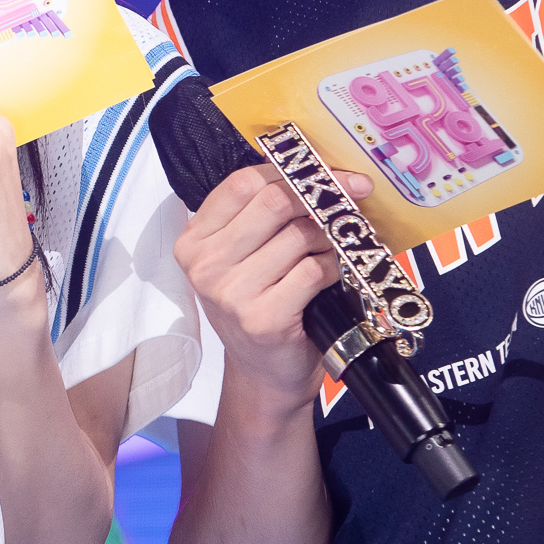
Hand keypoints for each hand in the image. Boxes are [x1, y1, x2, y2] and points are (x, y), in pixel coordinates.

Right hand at [172, 164, 370, 411]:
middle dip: (320, 197)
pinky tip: (325, 280)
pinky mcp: (262, 318)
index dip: (291, 171)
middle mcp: (204, 264)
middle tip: (349, 199)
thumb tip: (318, 173)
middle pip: (274, 202)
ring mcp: (230, 293)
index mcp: (194, 239)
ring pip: (299, 236)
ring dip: (327, 240)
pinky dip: (330, 269)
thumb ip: (260, 216)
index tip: (327, 173)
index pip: (243, 183)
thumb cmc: (259, 304)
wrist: (263, 373)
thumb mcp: (242, 256)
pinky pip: (312, 270)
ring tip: (326, 254)